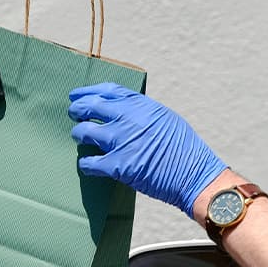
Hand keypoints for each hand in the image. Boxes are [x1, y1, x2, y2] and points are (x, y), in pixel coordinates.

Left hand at [68, 82, 227, 213]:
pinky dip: (85, 163)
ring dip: (79, 134)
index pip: (107, 90)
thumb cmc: (185, 149)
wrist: (194, 175)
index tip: (77, 95)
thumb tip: (122, 110)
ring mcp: (121, 141)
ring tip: (79, 136)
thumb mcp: (166, 118)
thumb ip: (142, 111)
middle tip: (73, 114)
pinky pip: (89, 162)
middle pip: (90, 107)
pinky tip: (87, 164)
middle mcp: (128, 118)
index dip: (88, 92)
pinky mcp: (117, 165)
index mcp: (141, 105)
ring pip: (84, 132)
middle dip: (77, 109)